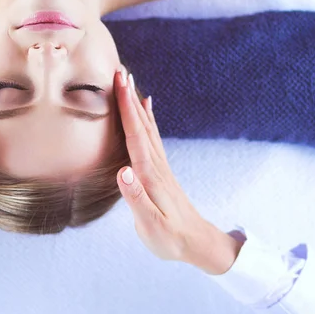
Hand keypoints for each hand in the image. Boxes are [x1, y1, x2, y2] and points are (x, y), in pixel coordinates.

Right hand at [114, 71, 242, 274]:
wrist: (196, 242)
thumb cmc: (170, 237)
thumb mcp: (151, 224)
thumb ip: (136, 198)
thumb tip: (123, 171)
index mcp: (149, 174)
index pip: (135, 134)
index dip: (126, 107)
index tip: (118, 83)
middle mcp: (156, 164)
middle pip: (142, 124)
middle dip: (130, 97)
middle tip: (120, 71)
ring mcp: (160, 165)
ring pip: (147, 127)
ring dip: (137, 103)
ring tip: (129, 82)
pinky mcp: (160, 170)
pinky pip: (152, 136)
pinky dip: (147, 118)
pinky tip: (146, 107)